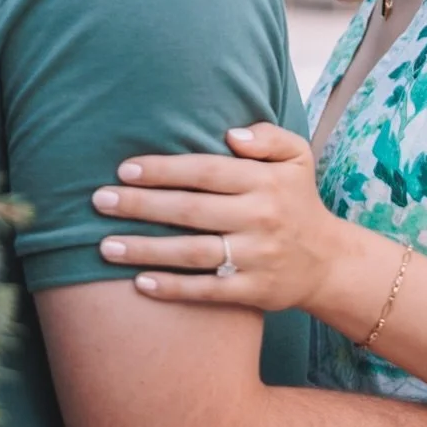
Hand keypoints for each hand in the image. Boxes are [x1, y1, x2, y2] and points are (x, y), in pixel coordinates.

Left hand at [92, 123, 350, 312]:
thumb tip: (230, 135)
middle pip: (190, 210)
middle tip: (99, 200)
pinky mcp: (253, 291)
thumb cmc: (297, 200)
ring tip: (105, 245)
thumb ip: (267, 136)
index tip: (125, 169)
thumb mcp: (297, 156)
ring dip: (145, 249)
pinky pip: (207, 290)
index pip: (205, 171)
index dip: (164, 169)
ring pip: (192, 252)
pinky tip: (140, 283)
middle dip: (141, 205)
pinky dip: (173, 288)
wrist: (328, 261)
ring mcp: (256, 257)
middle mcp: (259, 217)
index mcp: (264, 181)